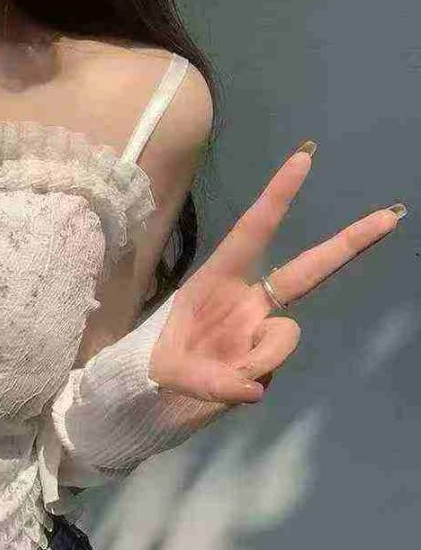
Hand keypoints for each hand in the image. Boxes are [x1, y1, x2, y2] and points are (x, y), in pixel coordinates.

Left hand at [148, 142, 403, 407]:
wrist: (159, 389)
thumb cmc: (158, 361)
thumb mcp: (167, 368)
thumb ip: (207, 381)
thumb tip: (254, 390)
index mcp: (217, 279)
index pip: (251, 233)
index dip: (276, 197)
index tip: (303, 158)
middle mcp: (248, 299)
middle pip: (305, 269)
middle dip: (346, 243)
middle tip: (390, 216)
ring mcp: (261, 328)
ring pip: (286, 336)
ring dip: (259, 358)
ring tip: (222, 377)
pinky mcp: (267, 357)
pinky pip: (271, 368)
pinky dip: (250, 380)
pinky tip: (229, 384)